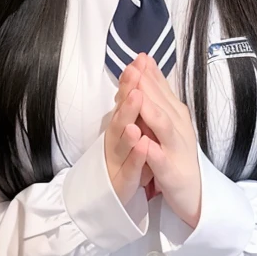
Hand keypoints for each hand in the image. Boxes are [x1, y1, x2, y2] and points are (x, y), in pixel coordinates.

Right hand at [104, 58, 151, 206]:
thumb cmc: (124, 157)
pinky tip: (142, 144)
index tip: (139, 60)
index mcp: (120, 124)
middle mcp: (116, 137)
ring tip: (136, 100)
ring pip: (122, 136)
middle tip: (134, 73)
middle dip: (128, 91)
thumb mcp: (128, 128)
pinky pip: (130, 166)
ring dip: (129, 117)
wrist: (113, 195)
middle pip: (121, 111)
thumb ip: (130, 105)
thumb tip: (136, 74)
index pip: (125, 98)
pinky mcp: (122, 179)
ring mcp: (117, 158)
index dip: (131, 79)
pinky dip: (136, 154)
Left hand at [116, 53, 201, 228]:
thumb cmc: (177, 153)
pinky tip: (142, 142)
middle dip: (146, 84)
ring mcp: (175, 148)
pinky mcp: (171, 171)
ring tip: (137, 97)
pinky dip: (151, 150)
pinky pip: (159, 159)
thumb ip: (159, 96)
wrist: (194, 192)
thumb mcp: (169, 120)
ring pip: (162, 126)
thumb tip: (148, 67)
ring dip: (150, 110)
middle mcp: (178, 126)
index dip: (149, 72)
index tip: (138, 56)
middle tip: (134, 67)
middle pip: (161, 101)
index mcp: (175, 113)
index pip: (161, 88)